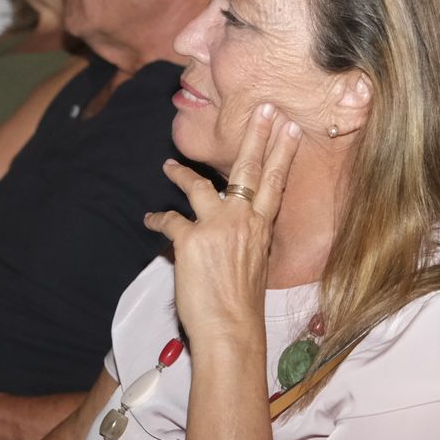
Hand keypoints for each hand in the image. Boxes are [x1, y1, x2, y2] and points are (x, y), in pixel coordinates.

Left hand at [143, 104, 301, 344]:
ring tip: (169, 164)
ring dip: (181, 173)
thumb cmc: (244, 307)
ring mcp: (215, 227)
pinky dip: (156, 218)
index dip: (283, 153)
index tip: (290, 128)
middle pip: (250, 170)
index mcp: (261, 229)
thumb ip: (249, 241)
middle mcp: (242, 221)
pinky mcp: (189, 239)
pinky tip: (149, 218)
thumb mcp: (257, 267)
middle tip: (264, 109)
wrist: (231, 330)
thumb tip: (240, 233)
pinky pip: (168, 219)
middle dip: (257, 136)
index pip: (276, 183)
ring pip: (199, 186)